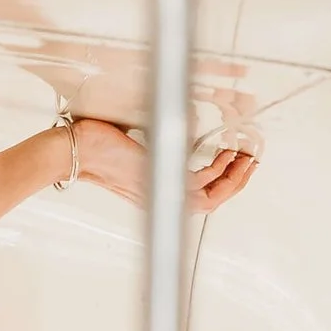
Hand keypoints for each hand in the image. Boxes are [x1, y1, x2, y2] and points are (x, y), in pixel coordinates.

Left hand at [68, 118, 258, 215]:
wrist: (77, 151)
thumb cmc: (98, 146)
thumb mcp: (136, 148)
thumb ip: (158, 147)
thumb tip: (179, 127)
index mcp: (157, 193)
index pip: (201, 198)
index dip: (225, 184)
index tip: (240, 164)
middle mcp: (162, 198)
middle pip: (213, 202)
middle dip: (237, 183)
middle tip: (252, 162)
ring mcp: (162, 192)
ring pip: (212, 197)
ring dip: (235, 177)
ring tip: (246, 157)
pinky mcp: (162, 181)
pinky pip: (201, 183)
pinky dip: (219, 169)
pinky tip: (226, 153)